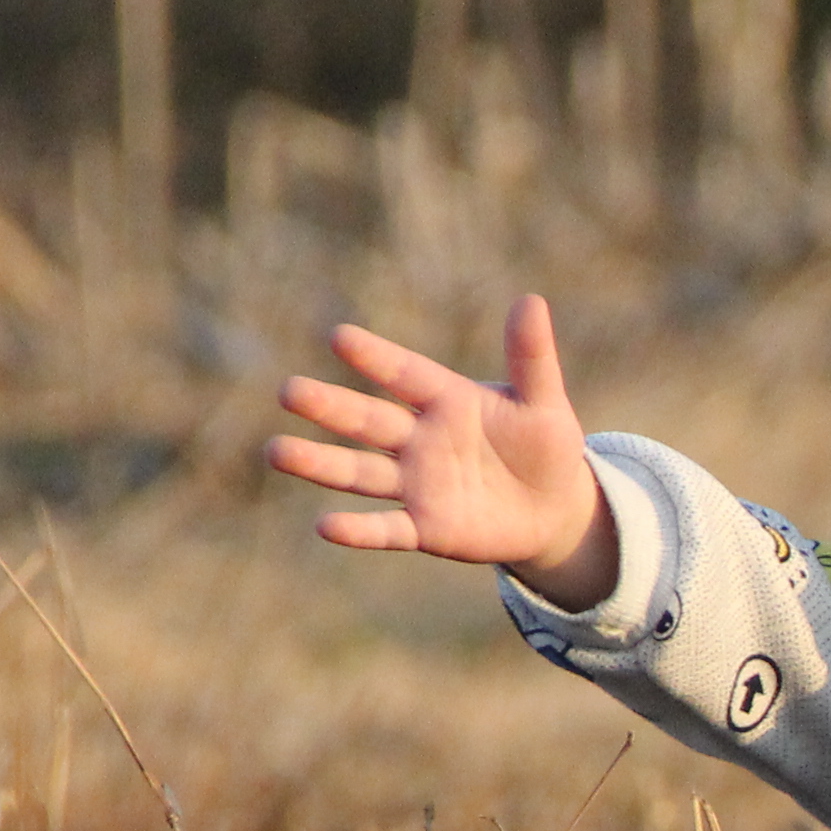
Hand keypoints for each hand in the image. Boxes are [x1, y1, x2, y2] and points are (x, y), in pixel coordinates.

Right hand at [268, 296, 616, 604]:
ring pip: (360, 472)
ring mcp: (418, 484)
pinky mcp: (426, 527)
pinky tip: (325, 526)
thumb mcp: (544, 402)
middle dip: (329, 407)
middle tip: (287, 390)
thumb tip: (531, 301)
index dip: (376, 358)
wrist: (555, 509)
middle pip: (368, 421)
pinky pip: (388, 529)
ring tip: (276, 451)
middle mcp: (421, 439)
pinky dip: (359, 530)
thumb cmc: (546, 446)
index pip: (405, 375)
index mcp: (447, 400)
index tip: (338, 336)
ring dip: (320, 464)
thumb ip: (532, 357)